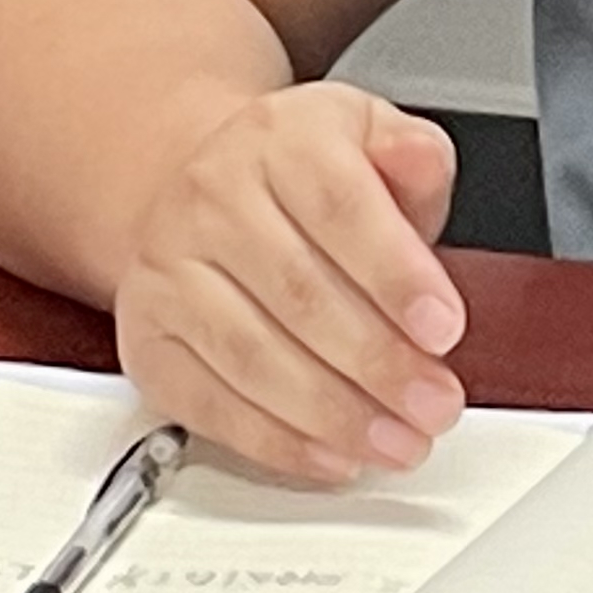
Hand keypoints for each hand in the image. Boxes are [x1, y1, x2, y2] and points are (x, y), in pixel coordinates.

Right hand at [113, 83, 470, 483]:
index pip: (339, 207)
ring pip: (251, 357)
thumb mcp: (373, 137)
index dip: (396, 276)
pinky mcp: (148, 340)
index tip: (444, 329)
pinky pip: (208, 404)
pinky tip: (332, 455)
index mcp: (280, 140)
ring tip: (397, 440)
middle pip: (299, 294)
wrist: (206, 187)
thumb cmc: (305, 173)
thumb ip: (414, 158)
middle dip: (378, 363)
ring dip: (333, 414)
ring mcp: (169, 272)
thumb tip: (420, 162)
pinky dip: (275, 442)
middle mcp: (212, 200)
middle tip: (434, 403)